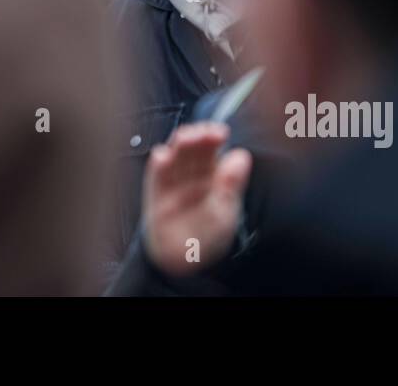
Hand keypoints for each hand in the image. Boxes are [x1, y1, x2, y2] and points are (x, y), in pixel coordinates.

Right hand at [142, 122, 251, 276]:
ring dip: (179, 144)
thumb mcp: (224, 214)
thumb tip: (241, 156)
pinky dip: (159, 163)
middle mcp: (192, 173)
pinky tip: (163, 156)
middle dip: (197, 136)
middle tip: (202, 133)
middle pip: (193, 147)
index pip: (213, 150)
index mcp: (213, 175)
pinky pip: (157, 174)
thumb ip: (230, 185)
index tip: (219, 132)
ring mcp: (173, 180)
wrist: (180, 263)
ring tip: (184, 138)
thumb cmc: (206, 238)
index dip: (215, 137)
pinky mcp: (156, 190)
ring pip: (175, 154)